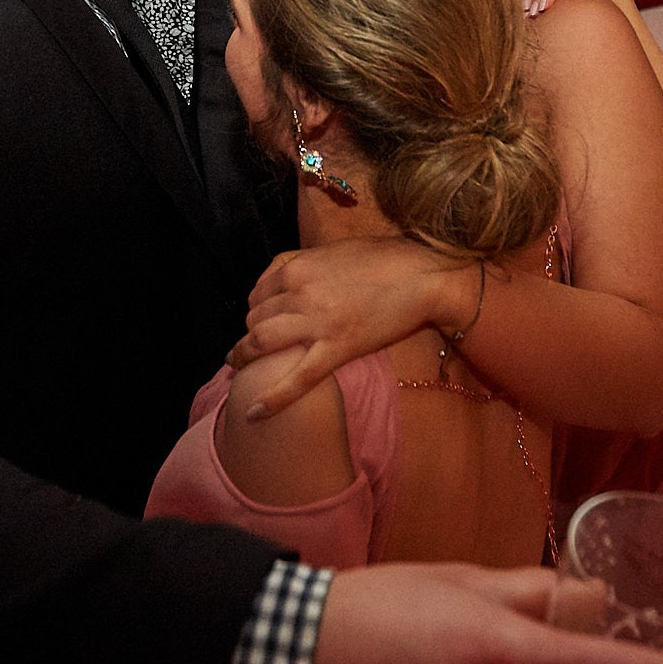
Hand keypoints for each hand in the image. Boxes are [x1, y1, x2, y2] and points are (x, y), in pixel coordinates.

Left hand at [230, 239, 470, 419]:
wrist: (424, 275)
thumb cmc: (384, 258)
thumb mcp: (333, 250)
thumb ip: (302, 262)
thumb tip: (281, 277)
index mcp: (297, 267)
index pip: (257, 294)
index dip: (255, 309)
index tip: (260, 320)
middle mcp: (299, 293)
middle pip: (255, 319)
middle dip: (251, 333)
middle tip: (252, 347)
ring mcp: (317, 323)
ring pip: (262, 343)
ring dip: (246, 357)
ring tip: (238, 368)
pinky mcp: (338, 349)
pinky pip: (297, 379)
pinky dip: (272, 398)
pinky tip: (254, 413)